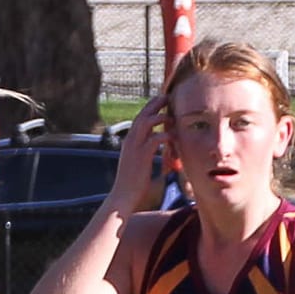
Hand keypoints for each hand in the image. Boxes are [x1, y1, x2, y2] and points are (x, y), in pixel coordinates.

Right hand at [113, 95, 169, 214]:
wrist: (122, 197)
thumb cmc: (132, 186)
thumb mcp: (139, 167)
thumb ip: (147, 157)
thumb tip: (158, 156)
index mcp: (129, 142)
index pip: (139, 120)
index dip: (149, 110)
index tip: (160, 103)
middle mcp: (130, 141)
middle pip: (142, 115)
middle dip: (154, 104)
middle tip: (166, 97)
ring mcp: (134, 147)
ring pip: (146, 122)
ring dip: (159, 116)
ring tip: (171, 113)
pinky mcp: (141, 156)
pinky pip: (154, 139)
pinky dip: (164, 135)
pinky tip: (172, 135)